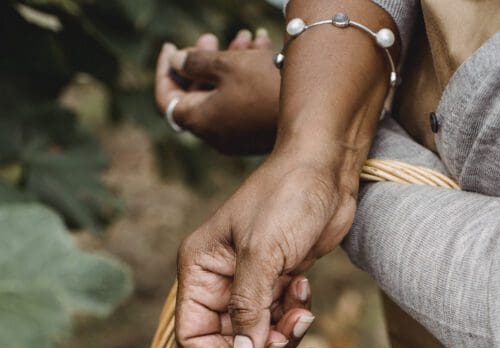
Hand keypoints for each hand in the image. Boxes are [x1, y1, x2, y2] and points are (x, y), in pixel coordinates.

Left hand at [155, 29, 279, 154]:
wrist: (311, 112)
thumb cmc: (265, 87)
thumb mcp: (226, 64)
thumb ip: (196, 61)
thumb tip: (179, 61)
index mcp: (202, 121)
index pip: (168, 101)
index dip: (165, 73)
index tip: (170, 48)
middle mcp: (216, 135)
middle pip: (196, 94)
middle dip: (200, 62)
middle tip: (209, 37)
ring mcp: (237, 135)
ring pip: (221, 94)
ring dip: (227, 63)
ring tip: (244, 36)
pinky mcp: (256, 132)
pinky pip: (241, 102)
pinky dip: (244, 77)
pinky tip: (260, 50)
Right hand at [176, 146, 357, 347]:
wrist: (326, 168)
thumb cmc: (287, 198)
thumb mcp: (262, 256)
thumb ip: (248, 311)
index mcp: (200, 269)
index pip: (192, 333)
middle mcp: (220, 281)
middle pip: (229, 340)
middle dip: (258, 344)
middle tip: (285, 335)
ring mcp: (250, 284)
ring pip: (259, 335)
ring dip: (283, 330)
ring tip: (300, 306)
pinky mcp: (277, 283)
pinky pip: (281, 320)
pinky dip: (295, 314)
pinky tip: (304, 287)